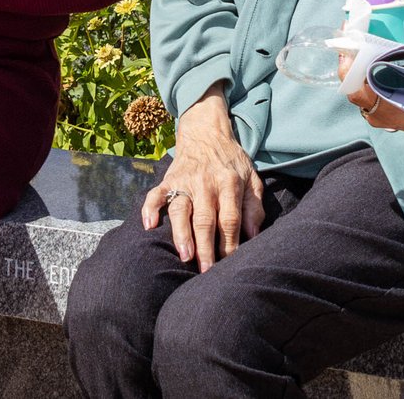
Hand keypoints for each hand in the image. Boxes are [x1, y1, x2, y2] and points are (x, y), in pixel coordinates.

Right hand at [141, 84, 264, 271]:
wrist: (207, 131)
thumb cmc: (232, 161)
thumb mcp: (251, 178)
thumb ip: (254, 206)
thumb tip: (253, 235)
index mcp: (229, 183)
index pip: (230, 218)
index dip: (230, 243)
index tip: (230, 265)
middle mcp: (206, 183)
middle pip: (206, 219)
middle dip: (207, 247)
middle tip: (207, 272)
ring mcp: (185, 180)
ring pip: (181, 210)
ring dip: (181, 233)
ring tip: (185, 255)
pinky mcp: (169, 178)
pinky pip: (156, 194)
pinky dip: (150, 208)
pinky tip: (149, 225)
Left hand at [341, 13, 403, 140]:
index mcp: (389, 109)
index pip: (355, 89)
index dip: (347, 65)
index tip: (349, 43)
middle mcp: (379, 114)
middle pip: (351, 86)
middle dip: (349, 61)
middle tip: (353, 38)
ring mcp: (378, 115)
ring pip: (356, 89)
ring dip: (354, 68)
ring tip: (357, 45)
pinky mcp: (381, 111)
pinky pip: (363, 92)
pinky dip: (362, 76)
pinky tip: (365, 59)